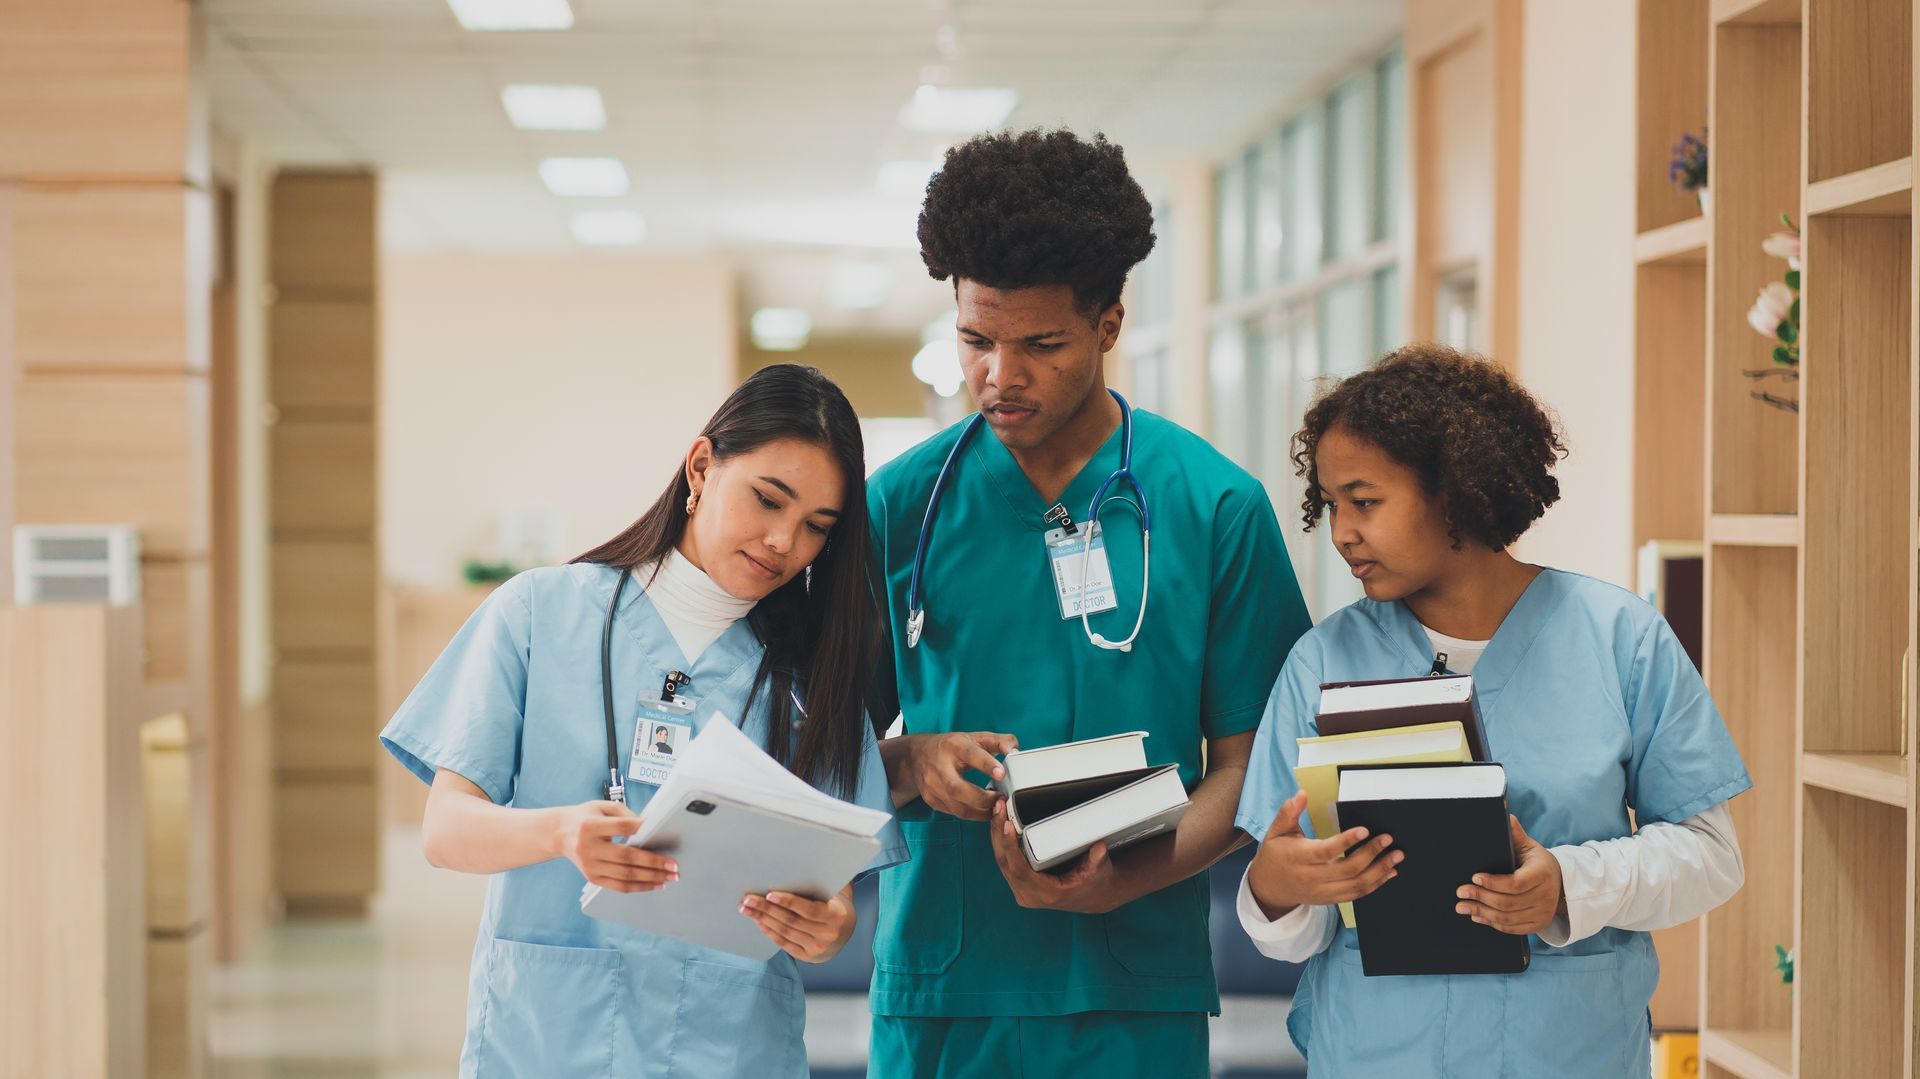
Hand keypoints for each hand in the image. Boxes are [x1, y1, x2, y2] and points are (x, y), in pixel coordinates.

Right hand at [551, 801, 678, 893]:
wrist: (560, 834)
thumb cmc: (586, 817)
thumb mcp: (602, 806)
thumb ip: (625, 814)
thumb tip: (650, 827)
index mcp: (590, 826)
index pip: (622, 827)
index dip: (643, 828)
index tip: (662, 831)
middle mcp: (588, 847)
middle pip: (627, 857)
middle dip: (654, 862)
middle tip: (674, 865)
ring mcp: (590, 866)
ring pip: (625, 876)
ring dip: (651, 878)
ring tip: (670, 877)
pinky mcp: (592, 877)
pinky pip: (619, 886)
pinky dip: (639, 887)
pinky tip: (654, 884)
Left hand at [742, 887, 855, 962]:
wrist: (844, 932)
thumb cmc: (834, 904)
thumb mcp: (836, 892)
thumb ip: (824, 880)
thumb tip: (802, 860)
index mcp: (835, 915)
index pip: (809, 910)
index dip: (788, 902)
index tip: (770, 894)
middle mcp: (827, 934)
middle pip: (791, 921)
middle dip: (766, 909)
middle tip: (748, 899)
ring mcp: (817, 948)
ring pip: (785, 932)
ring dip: (763, 919)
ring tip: (747, 908)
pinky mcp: (807, 956)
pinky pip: (784, 943)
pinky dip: (769, 931)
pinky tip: (758, 921)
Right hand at [902, 731, 1019, 820]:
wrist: (917, 756)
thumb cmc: (952, 746)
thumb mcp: (975, 737)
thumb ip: (999, 741)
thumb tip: (1014, 751)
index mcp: (954, 746)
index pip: (970, 754)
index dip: (986, 764)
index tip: (1001, 774)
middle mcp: (939, 766)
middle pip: (958, 788)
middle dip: (983, 799)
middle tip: (1001, 798)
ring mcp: (932, 786)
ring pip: (957, 807)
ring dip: (981, 812)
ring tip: (996, 807)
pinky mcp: (931, 800)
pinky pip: (955, 813)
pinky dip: (973, 815)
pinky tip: (984, 811)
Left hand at [987, 798, 1121, 913]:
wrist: (1093, 896)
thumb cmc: (1094, 883)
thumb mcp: (1097, 871)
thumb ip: (1096, 859)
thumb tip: (1098, 847)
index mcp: (1045, 894)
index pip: (1019, 870)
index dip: (1010, 847)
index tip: (1007, 826)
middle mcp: (1029, 894)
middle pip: (1005, 862)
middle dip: (998, 833)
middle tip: (999, 808)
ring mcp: (1022, 889)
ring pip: (1002, 860)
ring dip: (997, 834)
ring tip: (998, 810)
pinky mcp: (1020, 882)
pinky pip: (1005, 861)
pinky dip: (1002, 841)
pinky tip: (1000, 822)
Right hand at [1244, 791, 1399, 917]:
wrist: (1269, 887)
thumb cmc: (1275, 854)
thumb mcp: (1276, 831)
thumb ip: (1288, 812)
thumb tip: (1302, 794)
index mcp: (1298, 857)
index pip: (1325, 851)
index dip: (1346, 841)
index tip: (1364, 830)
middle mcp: (1311, 877)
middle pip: (1347, 869)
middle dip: (1371, 854)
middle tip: (1388, 839)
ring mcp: (1322, 891)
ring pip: (1356, 885)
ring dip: (1379, 871)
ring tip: (1396, 857)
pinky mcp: (1330, 899)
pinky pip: (1356, 895)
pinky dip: (1375, 885)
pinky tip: (1389, 873)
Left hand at [1455, 815, 1564, 935]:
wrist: (1560, 882)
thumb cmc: (1537, 861)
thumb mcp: (1529, 846)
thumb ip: (1516, 834)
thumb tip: (1506, 815)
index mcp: (1543, 873)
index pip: (1515, 883)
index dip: (1493, 883)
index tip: (1474, 877)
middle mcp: (1546, 896)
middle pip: (1507, 903)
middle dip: (1480, 898)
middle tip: (1460, 892)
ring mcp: (1543, 913)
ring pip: (1507, 918)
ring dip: (1482, 912)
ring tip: (1462, 906)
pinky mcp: (1538, 925)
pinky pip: (1512, 929)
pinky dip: (1492, 923)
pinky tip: (1477, 916)